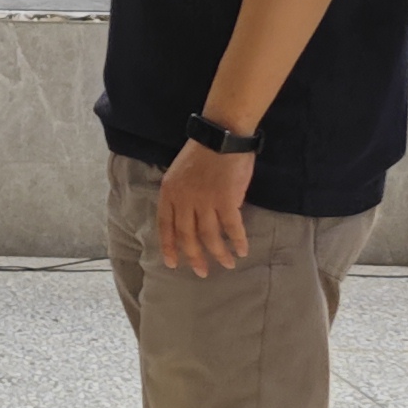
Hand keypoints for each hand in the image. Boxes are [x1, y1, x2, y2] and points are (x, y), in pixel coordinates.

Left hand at [155, 138, 253, 277]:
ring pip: (210, 236)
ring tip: (227, 264)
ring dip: (219, 253)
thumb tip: (190, 219)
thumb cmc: (202, 152)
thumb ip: (181, 196)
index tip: (172, 263)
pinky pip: (232, 227)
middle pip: (187, 236)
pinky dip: (237, 241)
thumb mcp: (179, 173)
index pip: (165, 226)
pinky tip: (242, 250)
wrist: (221, 135)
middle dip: (194, 257)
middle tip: (202, 272)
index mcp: (169, 193)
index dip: (169, 246)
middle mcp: (183, 200)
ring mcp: (204, 201)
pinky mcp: (226, 200)